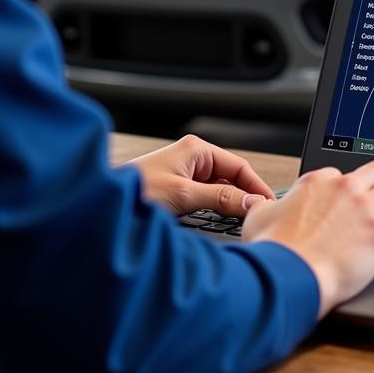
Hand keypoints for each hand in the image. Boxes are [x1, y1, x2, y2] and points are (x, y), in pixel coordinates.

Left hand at [126, 135, 275, 217]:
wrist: (104, 203)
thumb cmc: (136, 191)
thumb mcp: (184, 195)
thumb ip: (220, 198)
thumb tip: (252, 202)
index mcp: (196, 150)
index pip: (238, 166)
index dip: (256, 187)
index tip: (269, 206)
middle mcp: (191, 158)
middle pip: (230, 178)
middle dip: (244, 196)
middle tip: (258, 218)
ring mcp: (183, 174)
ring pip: (218, 189)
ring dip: (229, 204)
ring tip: (243, 223)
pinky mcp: (176, 189)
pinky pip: (205, 197)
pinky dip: (214, 209)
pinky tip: (219, 221)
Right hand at [241, 161, 373, 317]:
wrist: (288, 275)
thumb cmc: (274, 252)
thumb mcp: (258, 219)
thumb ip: (265, 207)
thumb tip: (262, 207)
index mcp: (317, 182)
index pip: (343, 175)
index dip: (350, 192)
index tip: (353, 209)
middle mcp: (343, 187)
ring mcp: (364, 207)